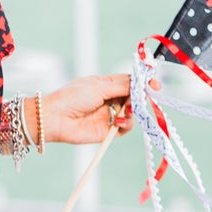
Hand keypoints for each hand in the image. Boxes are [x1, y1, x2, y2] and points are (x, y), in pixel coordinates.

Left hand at [41, 72, 158, 145]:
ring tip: (126, 110)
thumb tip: (141, 82)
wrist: (56, 119)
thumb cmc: (73, 97)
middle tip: (142, 97)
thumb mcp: (99, 87)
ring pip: (132, 112)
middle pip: (133, 96)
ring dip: (133, 110)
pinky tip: (119, 121)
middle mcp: (109, 98)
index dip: (142, 82)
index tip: (154, 84)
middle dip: (140, 97)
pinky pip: (126, 126)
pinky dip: (126, 123)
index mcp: (105, 84)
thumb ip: (121, 86)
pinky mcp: (108, 129)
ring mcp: (110, 114)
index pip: (129, 81)